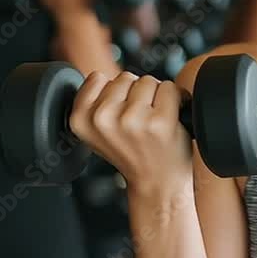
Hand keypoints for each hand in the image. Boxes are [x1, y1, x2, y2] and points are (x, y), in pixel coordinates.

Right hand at [69, 71, 191, 195]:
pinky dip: (176, 99)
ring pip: (147, 81)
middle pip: (125, 77)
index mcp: (80, 120)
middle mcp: (102, 119)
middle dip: (136, 94)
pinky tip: (170, 120)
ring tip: (153, 122)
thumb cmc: (132, 152)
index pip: (97, 78)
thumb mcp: (97, 131)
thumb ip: (93, 103)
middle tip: (140, 122)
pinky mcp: (159, 122)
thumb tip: (99, 75)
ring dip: (155, 97)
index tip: (119, 115)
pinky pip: (169, 88)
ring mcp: (131, 120)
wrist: (157, 182)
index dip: (114, 93)